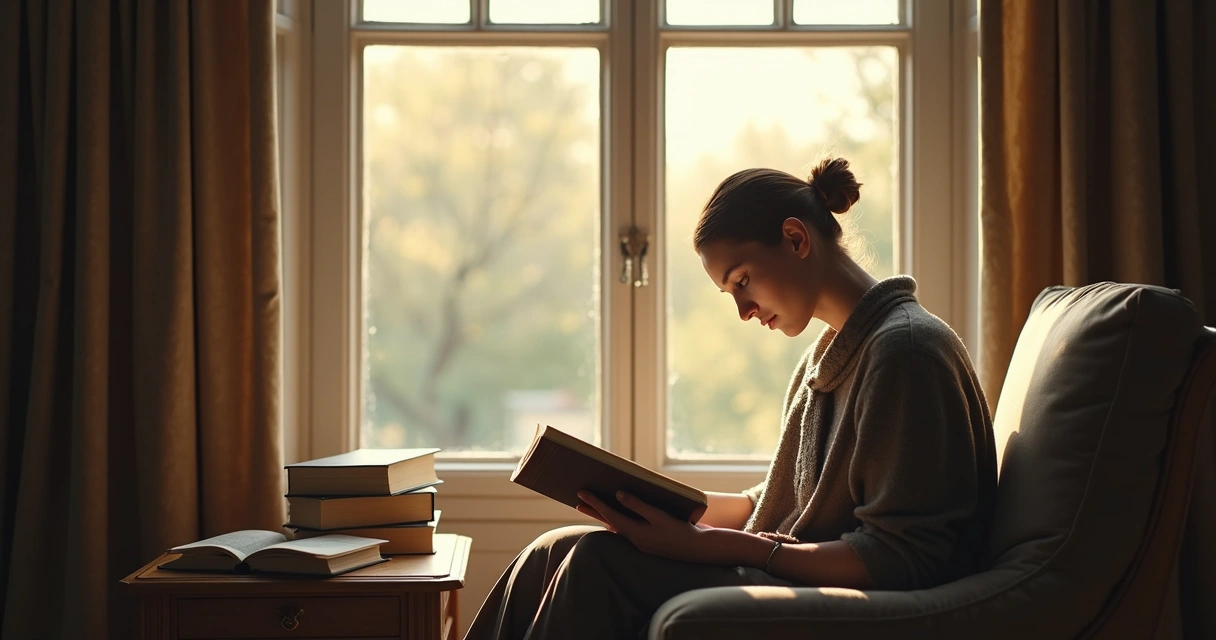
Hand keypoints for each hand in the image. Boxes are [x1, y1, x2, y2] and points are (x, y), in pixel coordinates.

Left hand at [576, 490, 711, 562]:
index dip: (595, 503)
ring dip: (604, 516)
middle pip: (609, 522)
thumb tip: (618, 495)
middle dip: (594, 510)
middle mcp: (634, 539)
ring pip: (616, 527)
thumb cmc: (680, 531)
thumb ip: (638, 505)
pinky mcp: (647, 542)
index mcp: (635, 533)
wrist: (697, 550)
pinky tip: (615, 517)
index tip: (582, 493)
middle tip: (578, 500)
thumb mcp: (659, 516)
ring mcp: (640, 542)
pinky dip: (617, 522)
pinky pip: (627, 530)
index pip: (610, 515)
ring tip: (592, 507)